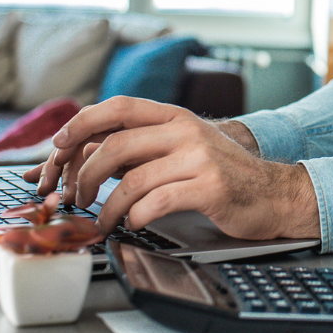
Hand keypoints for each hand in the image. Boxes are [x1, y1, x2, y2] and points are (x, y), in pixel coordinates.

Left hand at [20, 98, 318, 239]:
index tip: (57, 147)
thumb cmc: (223, 175)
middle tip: (76, 197)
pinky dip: (135, 217)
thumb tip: (86, 157)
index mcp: (175, 117)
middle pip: (115, 144)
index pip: (118, 107)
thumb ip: (144, 147)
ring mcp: (199, 158)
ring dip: (107, 206)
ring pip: (132, 179)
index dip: (81, 124)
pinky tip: (132, 224)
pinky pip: (156, 202)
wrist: (276, 193)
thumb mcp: (184, 148)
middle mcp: (185, 130)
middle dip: (85, 174)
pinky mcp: (210, 188)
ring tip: (102, 221)